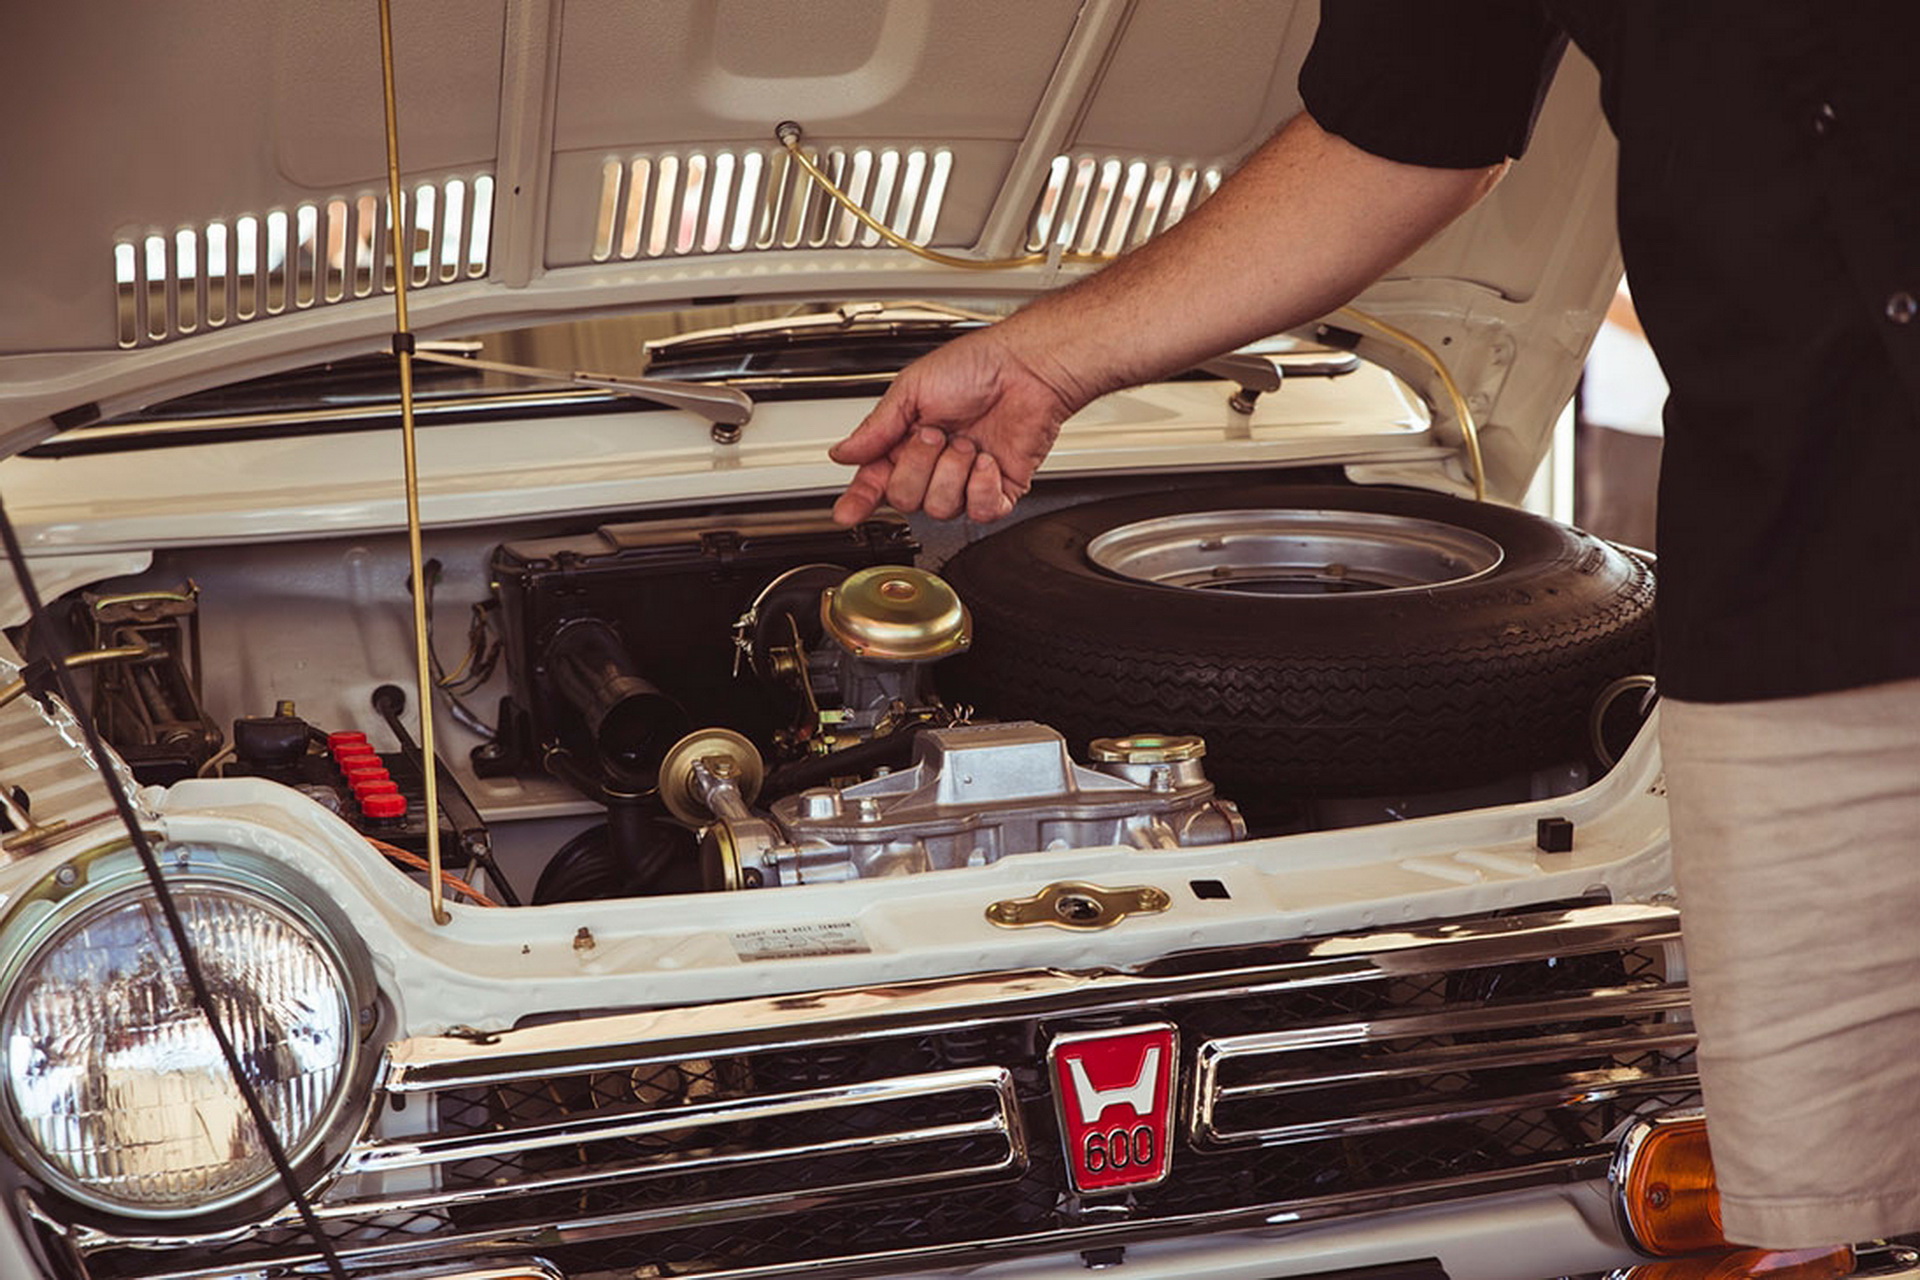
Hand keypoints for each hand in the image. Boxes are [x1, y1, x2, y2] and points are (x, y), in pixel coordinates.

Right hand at [830, 327, 1077, 524]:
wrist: (1025, 368)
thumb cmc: (976, 366)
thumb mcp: (912, 389)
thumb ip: (876, 428)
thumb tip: (843, 453)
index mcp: (906, 441)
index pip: (876, 481)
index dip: (860, 500)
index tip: (847, 513)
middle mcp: (935, 465)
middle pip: (905, 499)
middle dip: (918, 466)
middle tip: (936, 435)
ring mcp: (966, 480)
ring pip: (941, 508)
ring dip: (953, 472)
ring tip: (968, 442)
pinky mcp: (999, 490)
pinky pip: (981, 512)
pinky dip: (983, 486)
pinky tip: (987, 461)